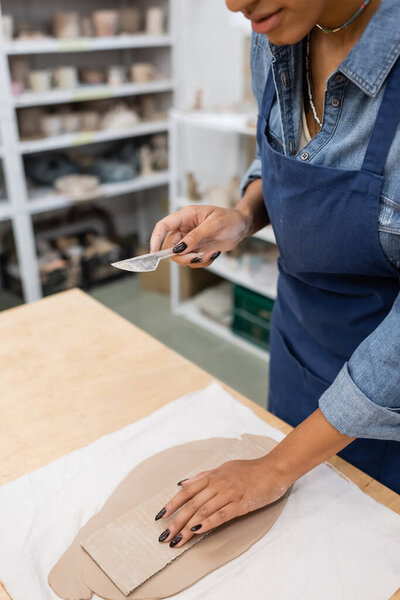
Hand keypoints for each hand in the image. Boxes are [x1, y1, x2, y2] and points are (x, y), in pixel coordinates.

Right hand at [149, 205, 252, 267]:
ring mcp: (189, 239)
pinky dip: (202, 261)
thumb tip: (179, 248)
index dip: (155, 239)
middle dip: (181, 255)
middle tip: (197, 257)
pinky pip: (191, 261)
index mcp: (185, 216)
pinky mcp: (196, 249)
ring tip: (209, 254)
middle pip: (169, 246)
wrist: (241, 226)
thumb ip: (195, 237)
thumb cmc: (230, 220)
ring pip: (179, 256)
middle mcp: (184, 228)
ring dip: (193, 260)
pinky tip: (213, 254)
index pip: (163, 226)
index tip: (153, 253)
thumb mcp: (214, 226)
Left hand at [155, 456, 287, 547]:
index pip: (186, 491)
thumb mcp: (224, 468)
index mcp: (212, 476)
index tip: (160, 517)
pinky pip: (221, 515)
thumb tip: (184, 483)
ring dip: (188, 528)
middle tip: (165, 537)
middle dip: (176, 522)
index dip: (172, 504)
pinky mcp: (241, 504)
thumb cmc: (250, 470)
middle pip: (192, 504)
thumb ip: (204, 476)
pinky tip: (198, 531)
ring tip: (177, 541)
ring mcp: (229, 494)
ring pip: (203, 511)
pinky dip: (208, 523)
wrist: (273, 469)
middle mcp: (218, 484)